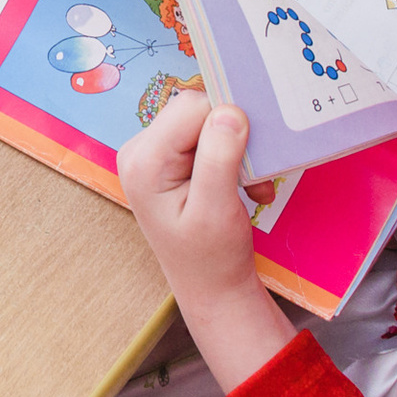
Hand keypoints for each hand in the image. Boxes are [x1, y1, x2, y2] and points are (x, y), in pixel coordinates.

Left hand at [116, 90, 295, 391]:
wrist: (212, 288)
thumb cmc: (213, 257)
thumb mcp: (218, 209)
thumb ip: (220, 157)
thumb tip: (229, 110)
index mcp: (144, 160)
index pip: (191, 107)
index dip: (229, 122)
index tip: (254, 157)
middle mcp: (140, 150)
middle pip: (196, 111)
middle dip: (235, 138)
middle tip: (256, 179)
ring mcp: (152, 154)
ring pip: (205, 122)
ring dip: (237, 150)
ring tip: (252, 186)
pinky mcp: (168, 160)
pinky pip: (205, 137)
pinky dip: (232, 158)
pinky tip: (245, 186)